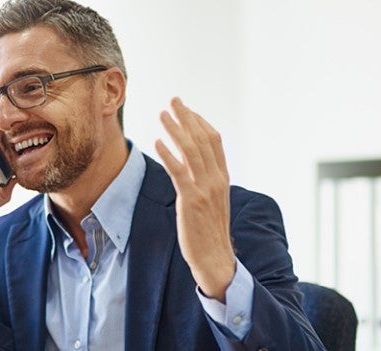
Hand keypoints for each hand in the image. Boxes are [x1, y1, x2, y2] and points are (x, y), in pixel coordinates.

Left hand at [155, 97, 234, 301]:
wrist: (215, 257)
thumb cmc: (209, 230)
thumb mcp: (213, 200)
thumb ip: (206, 180)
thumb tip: (194, 164)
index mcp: (222, 177)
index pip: (214, 141)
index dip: (200, 122)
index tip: (187, 109)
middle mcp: (216, 179)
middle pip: (202, 140)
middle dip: (187, 117)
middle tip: (173, 100)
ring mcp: (205, 189)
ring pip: (191, 151)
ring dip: (176, 129)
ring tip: (162, 114)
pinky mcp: (191, 201)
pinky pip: (179, 172)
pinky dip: (169, 155)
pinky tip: (158, 142)